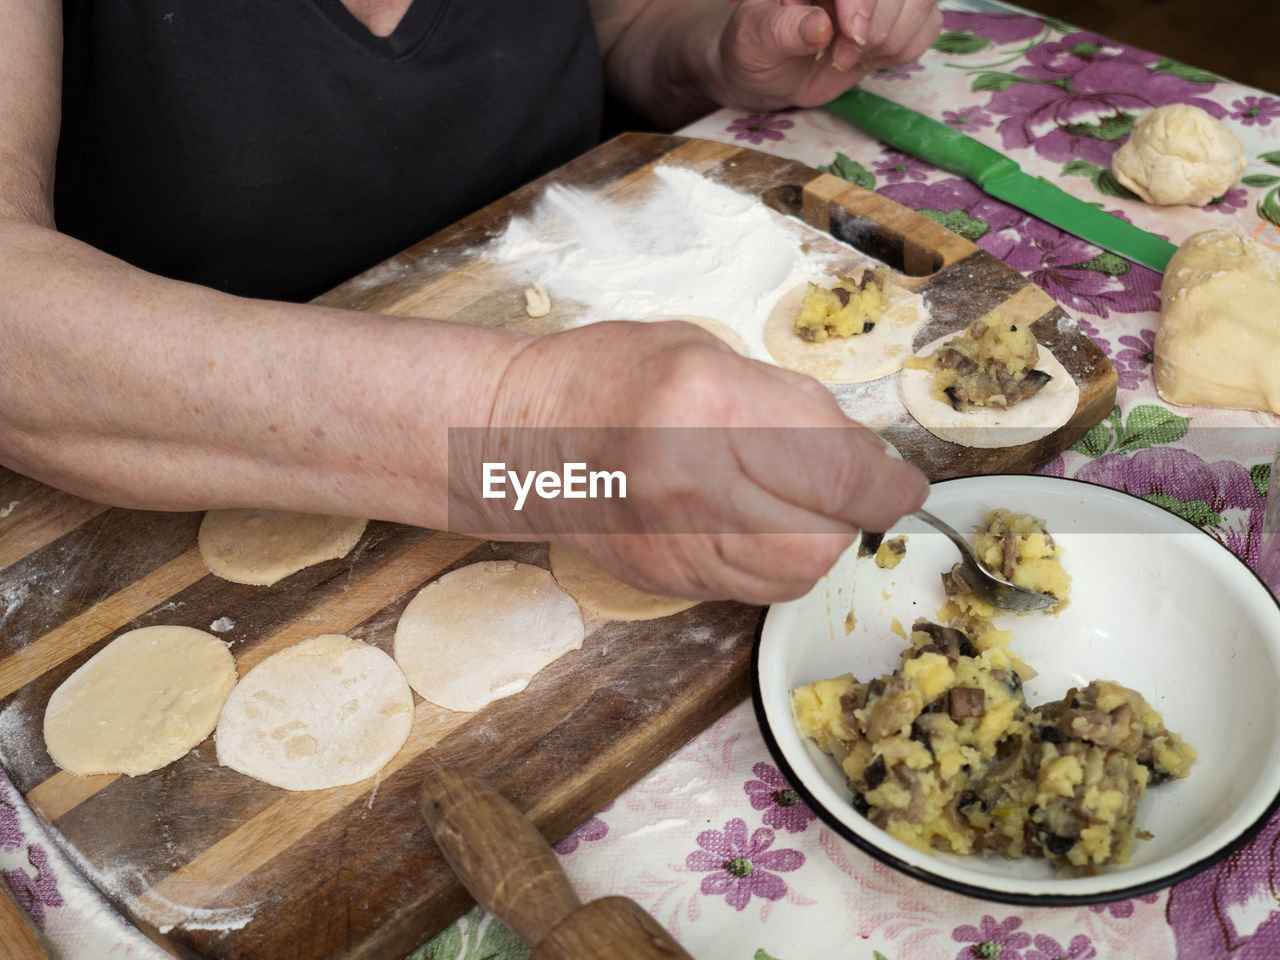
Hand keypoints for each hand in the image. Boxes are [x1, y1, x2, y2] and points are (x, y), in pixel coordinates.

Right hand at [478, 319, 928, 603]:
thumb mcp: (706, 350)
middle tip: (846, 490)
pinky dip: (775, 564)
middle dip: (855, 518)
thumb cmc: (610, 376)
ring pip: (794, 577)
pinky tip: (754, 526)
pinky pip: (753, 590)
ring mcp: (675, 542)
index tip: (901, 482)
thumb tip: (859, 452)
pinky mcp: (665, 579)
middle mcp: (695, 482)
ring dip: (816, 544)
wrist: (519, 437)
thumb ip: (786, 402)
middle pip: (826, 540)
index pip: (840, 469)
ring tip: (794, 504)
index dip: (890, 484)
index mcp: (711, 404)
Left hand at [710, 0, 943, 110]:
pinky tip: (869, 58)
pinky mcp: (900, 17)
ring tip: (847, 58)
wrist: (766, 71)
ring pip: (923, 2)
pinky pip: (929, 25)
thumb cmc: (753, 48)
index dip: (866, 0)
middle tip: (842, 57)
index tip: (850, 34)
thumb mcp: (753, 40)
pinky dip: (903, 49)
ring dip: (891, 41)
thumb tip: (819, 26)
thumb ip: (782, 30)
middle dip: (879, 26)